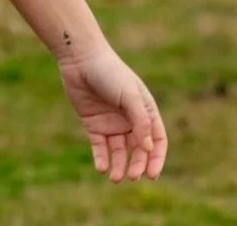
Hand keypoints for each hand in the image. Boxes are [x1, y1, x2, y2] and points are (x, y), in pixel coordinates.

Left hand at [58, 48, 167, 182]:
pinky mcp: (93, 123)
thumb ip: (140, 120)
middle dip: (137, 164)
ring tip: (115, 178)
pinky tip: (101, 168)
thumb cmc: (109, 72)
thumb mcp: (129, 95)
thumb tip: (148, 148)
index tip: (152, 174)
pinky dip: (101, 158)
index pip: (156, 140)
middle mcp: (130, 119)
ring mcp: (111, 122)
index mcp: (145, 111)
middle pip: (138, 149)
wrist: (80, 58)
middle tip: (133, 176)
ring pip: (119, 151)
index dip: (156, 158)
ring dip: (120, 166)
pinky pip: (100, 146)